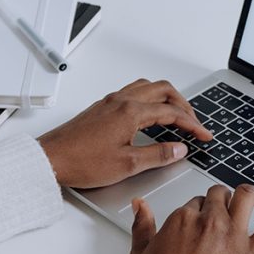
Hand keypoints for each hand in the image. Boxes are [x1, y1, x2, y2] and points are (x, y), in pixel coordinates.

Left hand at [38, 79, 212, 188]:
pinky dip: (148, 99)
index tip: (203, 135)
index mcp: (131, 112)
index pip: (171, 112)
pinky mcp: (100, 108)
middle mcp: (121, 101)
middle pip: (163, 90)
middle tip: (193, 123)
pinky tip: (148, 116)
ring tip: (175, 115)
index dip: (192, 124)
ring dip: (165, 98)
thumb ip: (157, 155)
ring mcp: (109, 102)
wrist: (50, 159)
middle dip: (183, 105)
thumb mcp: (127, 165)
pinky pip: (132, 93)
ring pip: (146, 88)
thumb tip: (178, 149)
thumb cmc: (81, 162)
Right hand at [128, 184, 253, 253]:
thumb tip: (139, 205)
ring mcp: (232, 236)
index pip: (196, 202)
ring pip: (246, 200)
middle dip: (222, 198)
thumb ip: (141, 224)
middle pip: (220, 196)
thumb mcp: (141, 253)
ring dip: (251, 195)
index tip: (202, 216)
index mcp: (182, 219)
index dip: (199, 208)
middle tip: (226, 203)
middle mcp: (209, 222)